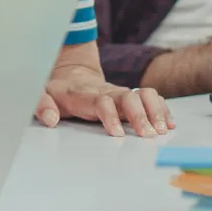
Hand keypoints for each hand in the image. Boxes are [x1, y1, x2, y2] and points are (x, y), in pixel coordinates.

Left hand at [34, 45, 171, 137]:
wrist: (72, 74)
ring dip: (155, 111)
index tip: (117, 134)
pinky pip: (150, 97)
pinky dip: (162, 109)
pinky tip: (169, 124)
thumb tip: (50, 119)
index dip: (110, 116)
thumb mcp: (42, 95)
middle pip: (128, 97)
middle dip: (140, 115)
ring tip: (163, 130)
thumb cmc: (58, 91)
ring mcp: (121, 92)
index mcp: (85, 94)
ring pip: (143, 94)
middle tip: (149, 135)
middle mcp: (107, 91)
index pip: (101, 101)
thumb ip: (42, 105)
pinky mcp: (130, 96)